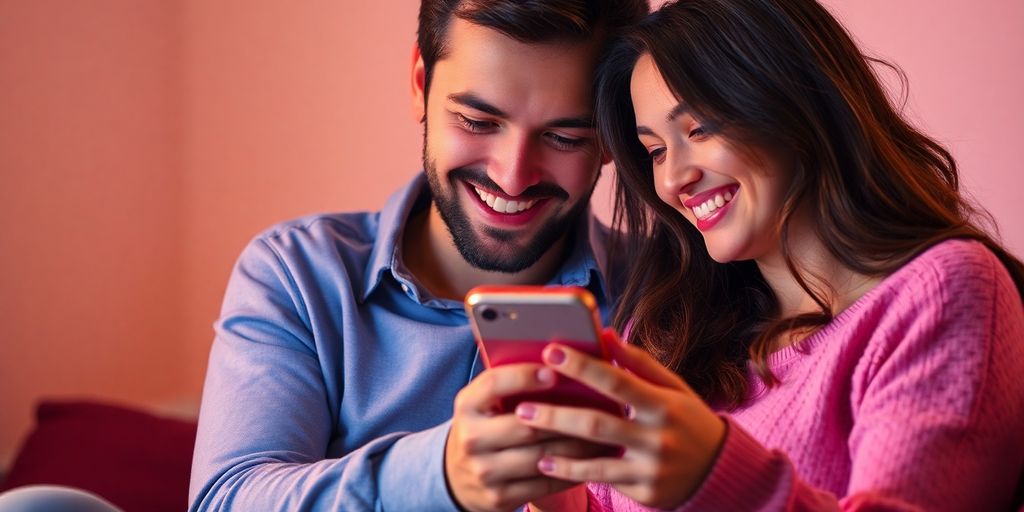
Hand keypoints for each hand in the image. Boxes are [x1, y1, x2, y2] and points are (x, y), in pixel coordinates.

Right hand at [446, 364, 610, 511]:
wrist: (457, 476)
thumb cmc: (485, 426)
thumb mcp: (484, 402)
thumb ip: (510, 383)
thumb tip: (559, 359)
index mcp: (467, 406)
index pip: (494, 384)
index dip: (524, 376)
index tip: (554, 371)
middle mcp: (470, 439)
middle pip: (526, 426)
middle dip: (566, 417)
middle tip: (600, 407)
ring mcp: (484, 472)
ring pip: (541, 456)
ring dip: (578, 447)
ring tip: (606, 435)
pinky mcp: (499, 497)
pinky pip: (544, 484)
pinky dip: (572, 471)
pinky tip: (592, 461)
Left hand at [513, 329, 725, 508]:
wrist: (720, 471)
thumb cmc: (688, 420)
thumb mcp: (673, 388)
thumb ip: (638, 363)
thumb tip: (605, 333)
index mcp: (663, 404)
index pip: (617, 381)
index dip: (582, 366)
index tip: (551, 351)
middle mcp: (657, 437)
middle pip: (597, 423)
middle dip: (556, 414)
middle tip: (521, 406)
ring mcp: (651, 467)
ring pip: (594, 456)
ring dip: (556, 445)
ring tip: (526, 433)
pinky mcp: (645, 491)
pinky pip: (601, 479)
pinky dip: (571, 471)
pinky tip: (546, 462)